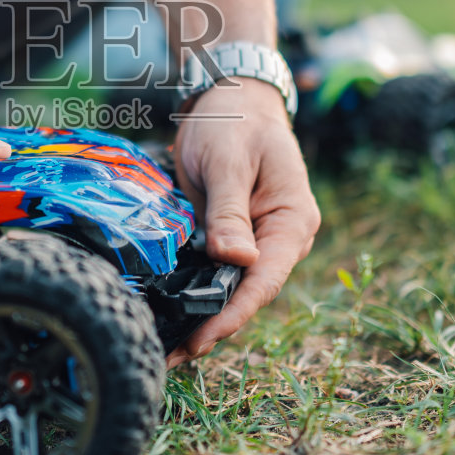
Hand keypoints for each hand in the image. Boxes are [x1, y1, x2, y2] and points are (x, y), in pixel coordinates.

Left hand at [167, 78, 319, 365]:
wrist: (231, 98)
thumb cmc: (234, 123)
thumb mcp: (227, 162)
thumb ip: (229, 211)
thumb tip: (235, 261)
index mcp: (293, 222)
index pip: (265, 280)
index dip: (233, 315)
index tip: (201, 340)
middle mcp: (280, 239)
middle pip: (248, 294)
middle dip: (212, 326)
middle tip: (168, 357)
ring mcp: (256, 242)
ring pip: (230, 289)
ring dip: (199, 317)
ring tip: (161, 348)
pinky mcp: (231, 239)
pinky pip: (215, 273)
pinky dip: (192, 294)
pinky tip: (164, 316)